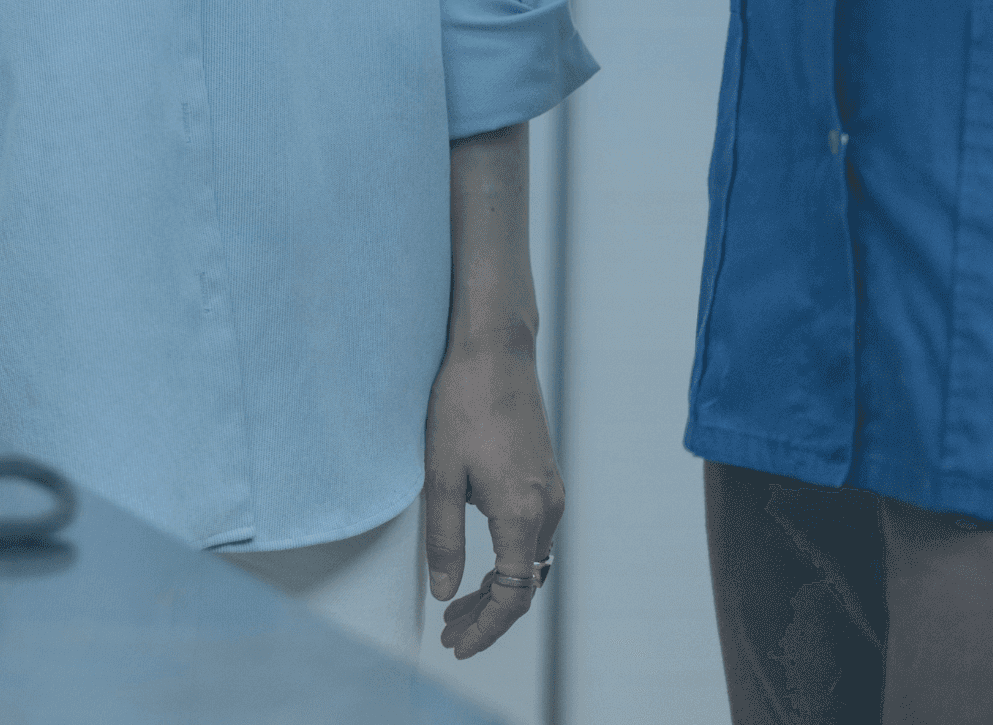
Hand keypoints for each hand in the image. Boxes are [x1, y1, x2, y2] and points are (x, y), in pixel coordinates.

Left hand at [421, 339, 560, 659]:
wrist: (495, 349)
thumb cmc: (462, 404)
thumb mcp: (441, 474)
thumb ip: (444, 538)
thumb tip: (445, 592)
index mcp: (523, 512)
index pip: (513, 595)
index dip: (486, 627)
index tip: (457, 643)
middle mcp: (548, 507)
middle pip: (524, 584)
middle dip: (488, 615)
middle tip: (450, 632)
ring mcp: (551, 491)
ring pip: (529, 561)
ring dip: (497, 588)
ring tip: (457, 606)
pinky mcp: (545, 477)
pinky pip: (532, 536)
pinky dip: (507, 559)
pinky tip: (477, 562)